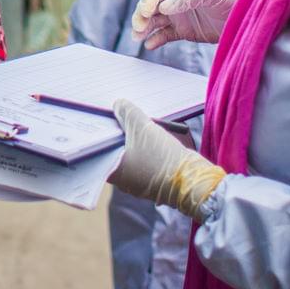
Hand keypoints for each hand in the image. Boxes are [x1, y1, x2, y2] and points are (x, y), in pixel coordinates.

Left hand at [108, 99, 224, 219]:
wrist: (191, 179)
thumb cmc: (161, 156)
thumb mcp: (142, 126)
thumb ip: (126, 112)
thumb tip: (118, 104)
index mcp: (112, 171)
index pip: (99, 148)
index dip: (102, 130)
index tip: (106, 116)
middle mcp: (121, 181)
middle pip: (114, 150)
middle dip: (118, 133)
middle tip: (122, 115)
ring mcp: (137, 184)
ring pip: (130, 156)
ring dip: (133, 140)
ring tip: (138, 123)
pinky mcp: (152, 182)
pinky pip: (143, 162)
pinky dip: (144, 150)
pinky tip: (151, 137)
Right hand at [131, 0, 242, 48]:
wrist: (248, 18)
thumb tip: (163, 7)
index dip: (148, 0)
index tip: (146, 12)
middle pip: (151, 6)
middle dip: (141, 15)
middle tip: (138, 28)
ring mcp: (178, 16)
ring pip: (154, 21)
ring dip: (144, 28)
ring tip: (138, 38)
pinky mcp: (183, 32)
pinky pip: (164, 35)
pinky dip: (155, 40)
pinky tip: (150, 45)